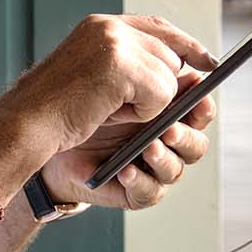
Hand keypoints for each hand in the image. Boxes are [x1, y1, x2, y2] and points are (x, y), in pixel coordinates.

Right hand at [8, 15, 218, 155]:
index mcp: (99, 25)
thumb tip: (185, 71)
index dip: (186, 43)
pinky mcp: (122, 65)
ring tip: (108, 106)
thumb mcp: (97, 76)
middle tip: (118, 103)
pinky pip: (161, 93)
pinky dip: (142, 112)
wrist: (28, 122)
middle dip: (159, 86)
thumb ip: (133, 63)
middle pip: (170, 54)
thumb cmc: (55, 108)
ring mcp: (115, 43)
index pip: (158, 26)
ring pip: (169, 77)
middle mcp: (108, 27)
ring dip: (147, 103)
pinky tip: (110, 110)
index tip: (207, 61)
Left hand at [39, 69, 217, 208]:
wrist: (49, 135)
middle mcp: (164, 140)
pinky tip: (124, 170)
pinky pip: (149, 191)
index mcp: (166, 111)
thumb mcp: (112, 74)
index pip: (198, 111)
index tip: (198, 99)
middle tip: (169, 128)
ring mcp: (151, 167)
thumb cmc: (83, 102)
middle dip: (185, 135)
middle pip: (196, 143)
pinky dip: (139, 180)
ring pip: (177, 168)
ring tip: (147, 148)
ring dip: (165, 158)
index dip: (202, 107)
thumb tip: (180, 61)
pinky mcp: (135, 190)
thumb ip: (146, 64)